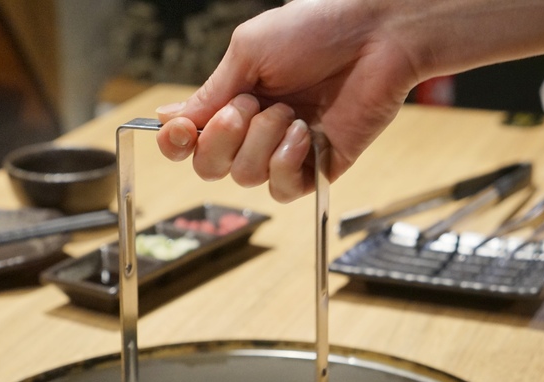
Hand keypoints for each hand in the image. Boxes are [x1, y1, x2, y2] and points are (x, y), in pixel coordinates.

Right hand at [155, 0, 420, 201]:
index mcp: (235, 100)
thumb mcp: (248, 52)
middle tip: (249, 106)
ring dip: (263, 140)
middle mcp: (256, 130)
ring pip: (245, 178)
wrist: (375, 36)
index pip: (190, 141)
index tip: (182, 131)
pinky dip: (287, 162)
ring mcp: (286, 152)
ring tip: (291, 111)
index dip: (177, 144)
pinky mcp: (317, 168)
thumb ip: (211, 92)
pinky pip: (283, 189)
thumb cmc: (317, 29)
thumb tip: (168, 118)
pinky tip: (306, 133)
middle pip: (211, 167)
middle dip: (223, 138)